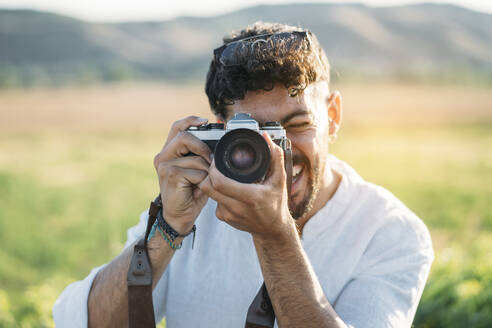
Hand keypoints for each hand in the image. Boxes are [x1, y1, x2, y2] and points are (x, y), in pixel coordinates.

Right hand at [154, 116, 211, 233]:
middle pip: (184, 137)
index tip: (206, 121)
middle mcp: (163, 156)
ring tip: (204, 180)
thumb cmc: (191, 193)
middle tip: (211, 159)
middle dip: (203, 146)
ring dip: (206, 169)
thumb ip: (203, 155)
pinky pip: (195, 171)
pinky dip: (203, 180)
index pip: (177, 127)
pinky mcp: (170, 175)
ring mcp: (164, 165)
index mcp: (169, 152)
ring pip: (194, 157)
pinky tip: (199, 188)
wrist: (180, 217)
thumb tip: (219, 140)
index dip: (191, 120)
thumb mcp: (198, 170)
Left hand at [199, 132, 292, 239]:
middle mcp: (237, 208)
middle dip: (208, 174)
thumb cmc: (276, 203)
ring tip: (222, 175)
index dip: (213, 169)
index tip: (217, 160)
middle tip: (215, 165)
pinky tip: (228, 190)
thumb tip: (266, 138)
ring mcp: (228, 215)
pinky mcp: (224, 218)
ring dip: (213, 183)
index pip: (219, 182)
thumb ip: (275, 157)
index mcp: (250, 197)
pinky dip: (218, 193)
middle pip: (208, 187)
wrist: (273, 229)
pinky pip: (214, 201)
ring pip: (209, 194)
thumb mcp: (280, 179)